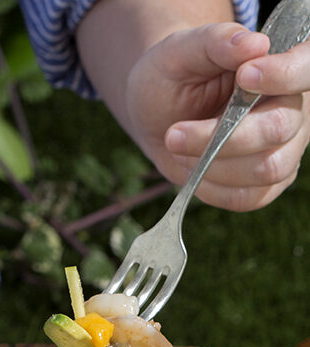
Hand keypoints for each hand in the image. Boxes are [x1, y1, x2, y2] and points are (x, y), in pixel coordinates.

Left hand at [128, 23, 309, 210]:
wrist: (158, 114)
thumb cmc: (174, 75)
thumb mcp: (183, 50)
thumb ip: (216, 42)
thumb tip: (253, 44)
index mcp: (282, 66)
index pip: (305, 69)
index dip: (284, 75)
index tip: (244, 76)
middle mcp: (293, 108)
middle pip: (279, 128)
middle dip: (223, 137)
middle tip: (175, 133)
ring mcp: (284, 149)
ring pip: (266, 169)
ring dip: (213, 165)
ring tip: (179, 147)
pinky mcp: (267, 183)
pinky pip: (248, 197)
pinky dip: (212, 188)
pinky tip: (192, 168)